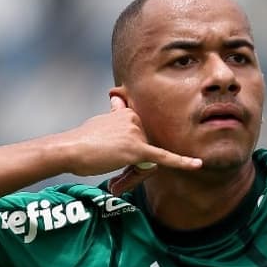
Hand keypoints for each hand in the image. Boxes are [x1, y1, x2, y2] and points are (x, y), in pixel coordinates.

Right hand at [58, 96, 201, 189]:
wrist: (69, 149)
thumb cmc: (80, 141)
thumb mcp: (100, 121)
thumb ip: (114, 113)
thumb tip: (117, 98)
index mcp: (126, 112)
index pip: (137, 136)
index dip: (126, 149)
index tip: (108, 149)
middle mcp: (133, 119)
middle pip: (143, 148)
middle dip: (131, 161)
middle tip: (107, 161)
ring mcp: (136, 134)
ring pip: (144, 159)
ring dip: (131, 168)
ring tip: (108, 164)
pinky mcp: (137, 149)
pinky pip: (163, 158)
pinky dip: (182, 162)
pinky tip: (197, 164)